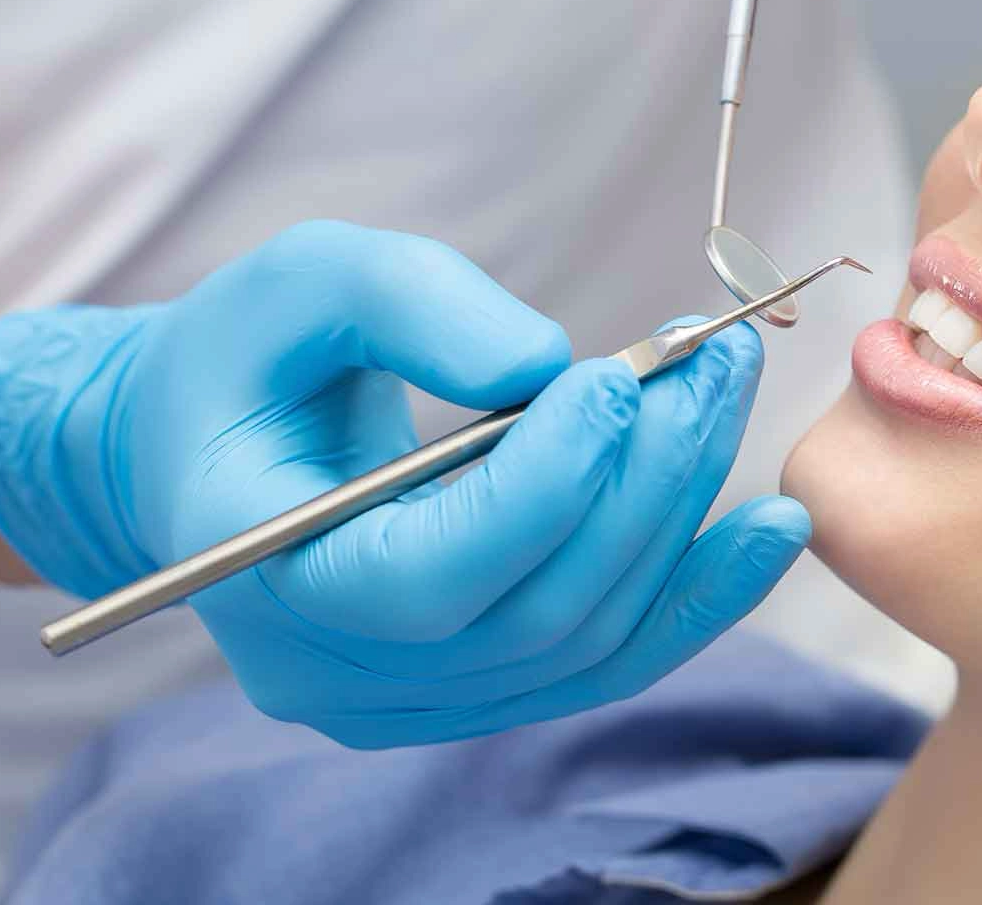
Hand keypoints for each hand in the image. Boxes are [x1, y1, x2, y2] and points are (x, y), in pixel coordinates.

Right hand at [0, 221, 808, 746]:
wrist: (207, 450)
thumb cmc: (246, 357)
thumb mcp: (301, 281)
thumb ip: (410, 304)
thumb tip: (543, 368)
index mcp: (255, 568)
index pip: (427, 574)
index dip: (543, 487)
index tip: (617, 380)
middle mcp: (329, 668)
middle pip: (533, 611)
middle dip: (645, 479)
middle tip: (712, 362)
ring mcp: (405, 700)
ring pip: (586, 638)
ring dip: (683, 516)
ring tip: (727, 395)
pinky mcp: (471, 691)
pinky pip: (604, 661)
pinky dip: (697, 595)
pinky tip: (773, 524)